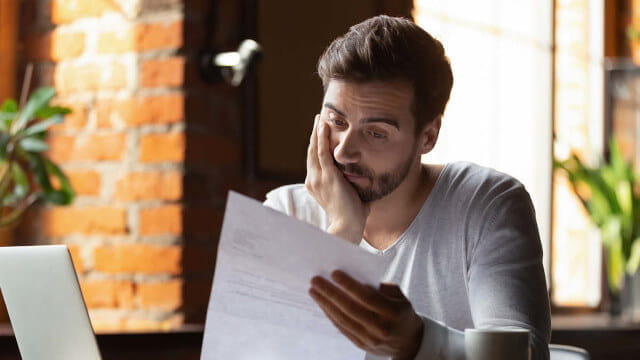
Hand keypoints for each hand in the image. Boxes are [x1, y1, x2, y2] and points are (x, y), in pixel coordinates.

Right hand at [305, 114, 368, 242]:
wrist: (348, 227)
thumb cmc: (352, 216)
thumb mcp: (350, 195)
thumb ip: (353, 185)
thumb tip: (365, 179)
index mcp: (316, 185)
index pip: (314, 160)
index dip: (316, 145)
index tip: (320, 133)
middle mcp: (313, 180)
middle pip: (311, 151)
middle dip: (315, 134)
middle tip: (318, 119)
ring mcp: (318, 178)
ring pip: (315, 149)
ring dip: (317, 131)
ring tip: (319, 118)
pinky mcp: (327, 176)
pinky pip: (322, 152)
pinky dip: (322, 138)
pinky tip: (323, 126)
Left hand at [309, 270, 423, 359]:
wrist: (409, 342)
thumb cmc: (401, 312)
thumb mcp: (400, 296)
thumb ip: (381, 287)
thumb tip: (357, 280)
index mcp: (392, 312)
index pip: (366, 297)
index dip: (349, 285)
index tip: (334, 273)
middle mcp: (380, 328)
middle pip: (350, 308)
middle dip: (330, 293)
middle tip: (316, 280)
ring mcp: (370, 339)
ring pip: (342, 319)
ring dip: (325, 304)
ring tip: (314, 291)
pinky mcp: (361, 345)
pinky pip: (342, 328)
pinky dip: (330, 315)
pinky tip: (322, 304)